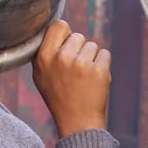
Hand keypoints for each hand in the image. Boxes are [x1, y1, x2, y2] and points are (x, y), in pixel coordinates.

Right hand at [32, 19, 110, 136]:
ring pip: (92, 45)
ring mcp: (81, 63)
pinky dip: (103, 64)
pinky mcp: (98, 70)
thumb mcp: (42, 76)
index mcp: (44, 57)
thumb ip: (46, 52)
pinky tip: (95, 79)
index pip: (58, 25)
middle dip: (80, 49)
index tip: (67, 45)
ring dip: (92, 58)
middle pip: (78, 36)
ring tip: (85, 77)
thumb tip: (56, 30)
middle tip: (76, 70)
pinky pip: (105, 54)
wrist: (78, 121)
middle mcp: (61, 58)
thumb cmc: (60, 98)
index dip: (66, 33)